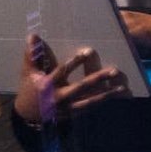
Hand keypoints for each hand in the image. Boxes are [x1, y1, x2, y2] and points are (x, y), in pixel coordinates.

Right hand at [13, 33, 129, 126]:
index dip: (75, 62)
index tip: (88, 52)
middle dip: (98, 79)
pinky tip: (115, 99)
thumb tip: (33, 35)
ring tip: (122, 87)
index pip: (62, 71)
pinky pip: (90, 109)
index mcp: (47, 85)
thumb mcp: (28, 71)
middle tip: (114, 71)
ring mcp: (67, 108)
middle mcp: (59, 97)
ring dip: (106, 95)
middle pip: (81, 87)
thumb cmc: (29, 88)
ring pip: (89, 101)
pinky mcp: (72, 114)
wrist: (28, 116)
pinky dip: (102, 104)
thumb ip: (33, 54)